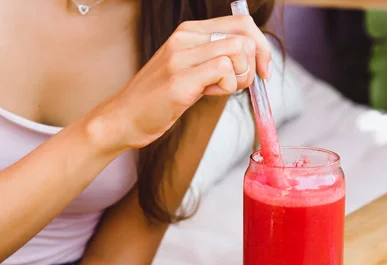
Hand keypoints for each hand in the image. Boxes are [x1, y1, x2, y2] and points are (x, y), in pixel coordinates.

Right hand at [88, 15, 271, 152]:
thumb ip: (214, 58)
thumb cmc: (158, 98)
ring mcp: (181, 56)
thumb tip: (252, 59)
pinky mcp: (180, 79)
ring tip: (218, 90)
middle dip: (254, 65)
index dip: (261, 47)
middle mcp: (185, 37)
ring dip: (240, 77)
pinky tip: (208, 95)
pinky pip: (224, 71)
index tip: (262, 70)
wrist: (124, 117)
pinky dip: (227, 87)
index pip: (241, 24)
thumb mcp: (188, 69)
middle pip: (245, 37)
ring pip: (238, 52)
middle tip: (238, 85)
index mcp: (188, 31)